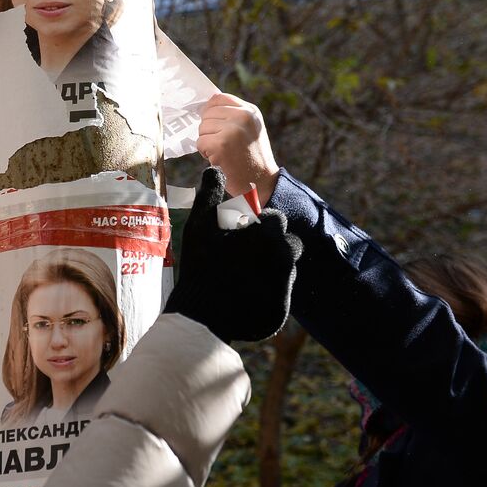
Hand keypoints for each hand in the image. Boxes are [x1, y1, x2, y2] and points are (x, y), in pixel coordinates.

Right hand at [164, 167, 301, 342]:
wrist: (202, 316)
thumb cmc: (201, 264)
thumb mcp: (200, 223)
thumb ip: (210, 193)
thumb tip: (215, 170)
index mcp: (270, 231)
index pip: (273, 219)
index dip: (256, 225)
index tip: (240, 234)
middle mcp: (285, 256)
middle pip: (286, 243)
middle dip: (268, 246)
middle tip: (242, 257)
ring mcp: (285, 285)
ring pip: (284, 270)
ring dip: (269, 269)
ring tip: (242, 277)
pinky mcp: (280, 311)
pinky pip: (277, 297)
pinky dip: (264, 295)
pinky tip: (241, 296)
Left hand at [195, 93, 278, 203]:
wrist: (262, 183)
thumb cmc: (252, 158)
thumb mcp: (250, 129)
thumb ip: (233, 115)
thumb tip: (206, 107)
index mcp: (250, 111)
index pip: (219, 98)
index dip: (211, 111)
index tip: (213, 124)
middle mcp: (242, 116)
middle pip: (207, 114)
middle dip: (209, 130)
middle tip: (222, 145)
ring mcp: (232, 130)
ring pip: (202, 128)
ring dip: (207, 142)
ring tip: (223, 153)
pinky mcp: (221, 145)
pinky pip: (200, 143)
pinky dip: (205, 153)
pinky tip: (220, 160)